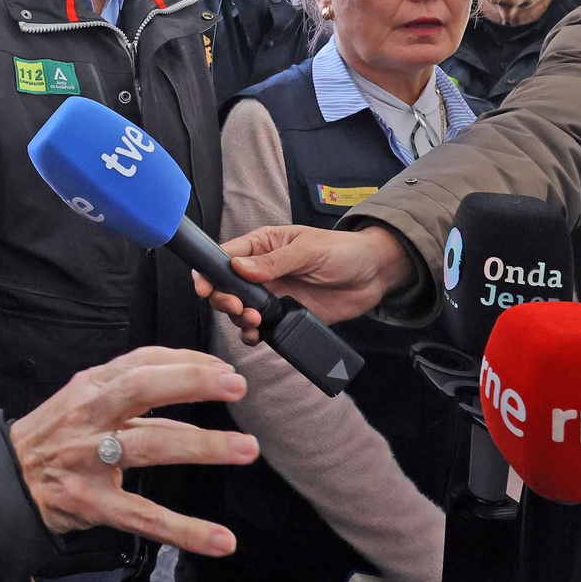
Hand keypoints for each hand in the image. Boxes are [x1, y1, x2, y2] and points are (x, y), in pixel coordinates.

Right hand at [8, 346, 258, 557]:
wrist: (3, 480)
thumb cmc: (53, 436)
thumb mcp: (82, 400)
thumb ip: (129, 393)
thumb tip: (189, 380)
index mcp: (90, 387)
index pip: (141, 361)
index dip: (185, 360)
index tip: (223, 367)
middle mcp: (90, 417)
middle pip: (142, 389)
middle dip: (192, 383)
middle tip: (237, 387)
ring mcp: (90, 459)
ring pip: (151, 447)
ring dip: (201, 446)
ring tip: (245, 449)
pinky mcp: (92, 502)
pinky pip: (144, 516)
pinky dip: (185, 529)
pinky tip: (220, 538)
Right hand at [194, 225, 413, 344]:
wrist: (374, 276)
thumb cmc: (342, 251)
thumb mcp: (308, 251)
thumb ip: (274, 261)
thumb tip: (238, 267)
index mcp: (262, 246)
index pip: (225, 256)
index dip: (210, 272)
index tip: (206, 287)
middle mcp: (261, 272)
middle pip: (226, 287)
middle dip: (224, 300)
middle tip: (237, 308)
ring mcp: (271, 296)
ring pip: (239, 311)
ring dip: (239, 319)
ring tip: (253, 321)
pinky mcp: (284, 316)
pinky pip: (260, 329)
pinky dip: (253, 335)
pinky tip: (256, 336)